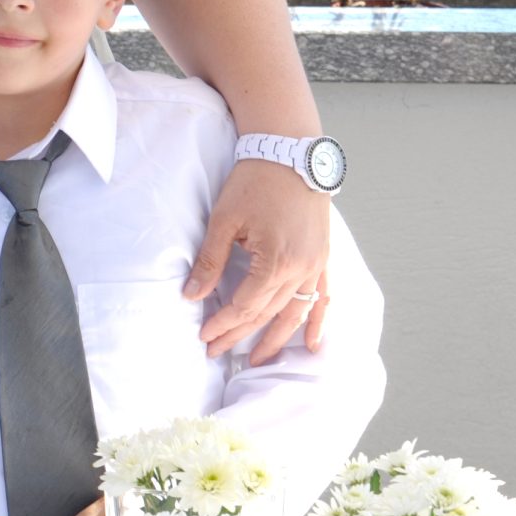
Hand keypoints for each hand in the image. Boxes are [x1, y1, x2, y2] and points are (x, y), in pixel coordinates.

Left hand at [187, 157, 329, 364]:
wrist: (290, 154)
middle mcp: (302, 269)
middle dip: (241, 336)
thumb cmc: (254, 183)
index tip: (205, 336)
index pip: (246, 306)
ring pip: (296, 312)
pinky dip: (318, 321)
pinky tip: (311, 344)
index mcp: (276, 262)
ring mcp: (317, 265)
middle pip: (268, 313)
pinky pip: (323, 297)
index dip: (224, 323)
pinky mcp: (324, 257)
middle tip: (217, 352)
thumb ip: (210, 261)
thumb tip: (191, 296)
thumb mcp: (224, 220)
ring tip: (258, 361)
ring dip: (276, 338)